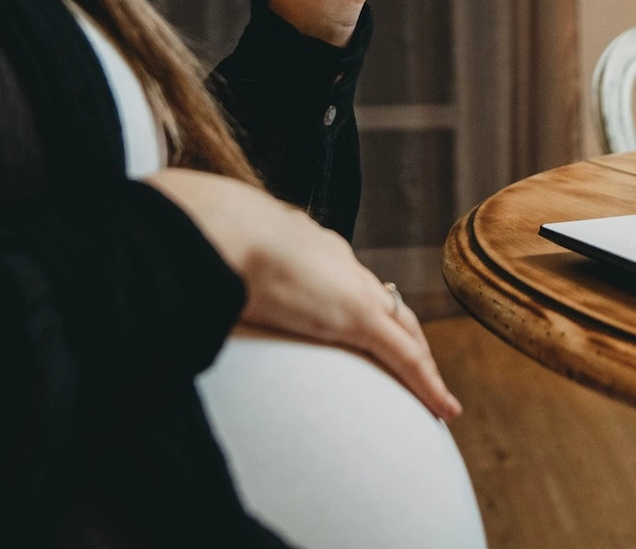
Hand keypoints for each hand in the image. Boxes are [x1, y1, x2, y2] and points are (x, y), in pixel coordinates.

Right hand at [144, 169, 461, 419]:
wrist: (215, 228)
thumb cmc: (202, 235)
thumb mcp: (214, 252)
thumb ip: (217, 271)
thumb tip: (191, 281)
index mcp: (306, 241)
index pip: (346, 275)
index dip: (361, 300)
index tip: (364, 320)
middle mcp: (338, 260)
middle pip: (386, 301)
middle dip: (403, 333)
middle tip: (417, 364)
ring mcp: (350, 287)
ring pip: (403, 330)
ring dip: (421, 363)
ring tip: (435, 396)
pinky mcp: (356, 316)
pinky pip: (404, 356)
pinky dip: (428, 383)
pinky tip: (444, 408)